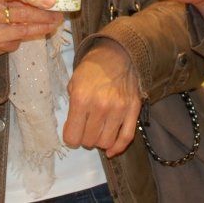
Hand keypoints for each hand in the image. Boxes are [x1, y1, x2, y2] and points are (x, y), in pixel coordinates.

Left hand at [64, 40, 141, 157]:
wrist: (117, 54)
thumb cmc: (91, 69)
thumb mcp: (73, 83)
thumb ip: (72, 107)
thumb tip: (73, 130)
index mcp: (81, 98)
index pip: (72, 137)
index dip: (70, 137)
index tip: (72, 130)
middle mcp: (100, 106)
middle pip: (89, 141)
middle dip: (85, 138)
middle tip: (86, 128)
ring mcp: (119, 109)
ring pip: (106, 142)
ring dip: (100, 141)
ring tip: (98, 130)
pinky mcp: (133, 110)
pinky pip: (126, 137)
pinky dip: (118, 148)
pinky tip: (111, 150)